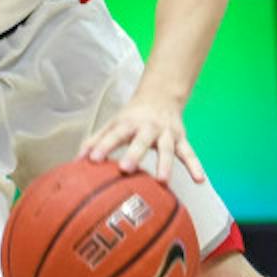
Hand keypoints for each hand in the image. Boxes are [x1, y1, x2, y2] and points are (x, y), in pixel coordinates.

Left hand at [81, 93, 207, 184]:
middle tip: (125, 169)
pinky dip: (195, 166)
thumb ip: (95, 141)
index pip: (113, 135)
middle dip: (134, 154)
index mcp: (128, 124)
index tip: (92, 160)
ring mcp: (165, 133)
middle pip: (140, 141)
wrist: (160, 96)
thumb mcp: (113, 125)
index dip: (102, 146)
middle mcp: (147, 127)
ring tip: (162, 181)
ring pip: (166, 148)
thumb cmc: (132, 117)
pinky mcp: (180, 139)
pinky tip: (200, 181)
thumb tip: (76, 161)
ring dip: (165, 163)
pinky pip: (189, 153)